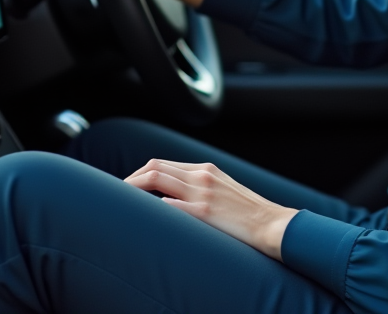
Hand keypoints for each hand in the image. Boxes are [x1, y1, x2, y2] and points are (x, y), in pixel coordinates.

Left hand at [125, 159, 297, 260]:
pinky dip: (153, 208)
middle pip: (154, 168)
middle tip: (116, 195)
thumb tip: (173, 194)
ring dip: (133, 190)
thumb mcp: (223, 188)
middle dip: (130, 180)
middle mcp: (201, 176)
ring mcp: (202, 193)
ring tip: (121, 204)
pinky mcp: (205, 213)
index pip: (161, 163)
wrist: (271, 223)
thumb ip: (200, 186)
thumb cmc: (247, 212)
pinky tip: (143, 216)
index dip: (139, 174)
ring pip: (156, 180)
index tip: (127, 188)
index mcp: (205, 169)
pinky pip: (170, 206)